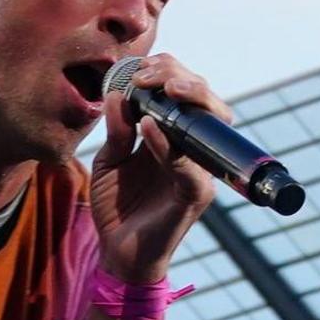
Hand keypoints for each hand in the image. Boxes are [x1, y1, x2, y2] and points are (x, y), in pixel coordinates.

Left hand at [94, 52, 223, 283]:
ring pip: (209, 124)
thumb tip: (118, 93)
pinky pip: (187, 165)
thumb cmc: (118, 205)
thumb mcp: (110, 159)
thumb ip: (117, 129)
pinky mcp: (195, 195)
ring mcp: (199, 171)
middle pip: (205, 99)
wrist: (118, 252)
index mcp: (177, 136)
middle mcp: (194, 149)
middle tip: (148, 75)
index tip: (139, 68)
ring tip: (157, 87)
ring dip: (186, 98)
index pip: (186, 92)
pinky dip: (168, 143)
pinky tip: (149, 126)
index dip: (168, 71)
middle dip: (180, 76)